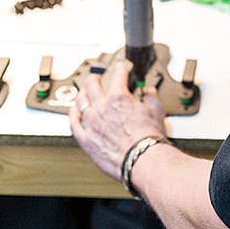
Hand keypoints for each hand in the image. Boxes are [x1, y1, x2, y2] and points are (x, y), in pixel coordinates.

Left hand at [69, 61, 166, 180]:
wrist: (142, 160)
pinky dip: (73, 115)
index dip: (119, 68)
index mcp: (119, 97)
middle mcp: (102, 107)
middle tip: (96, 77)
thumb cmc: (149, 139)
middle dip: (95, 78)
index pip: (118, 75)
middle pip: (92, 85)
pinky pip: (74, 124)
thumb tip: (149, 93)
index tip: (120, 68)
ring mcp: (91, 123)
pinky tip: (74, 112)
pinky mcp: (86, 140)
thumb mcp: (156, 111)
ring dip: (82, 94)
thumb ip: (151, 98)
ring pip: (80, 102)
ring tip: (83, 92)